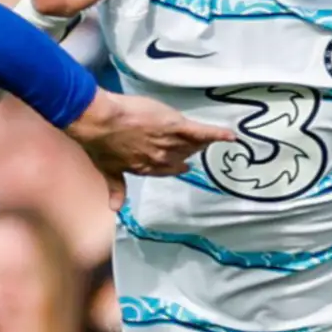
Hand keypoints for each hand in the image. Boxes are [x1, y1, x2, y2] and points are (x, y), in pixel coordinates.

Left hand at [65, 91, 234, 207]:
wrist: (101, 122)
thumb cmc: (101, 143)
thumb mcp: (107, 169)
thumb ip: (116, 188)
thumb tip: (115, 209)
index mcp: (146, 168)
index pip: (167, 170)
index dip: (175, 166)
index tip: (183, 166)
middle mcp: (161, 158)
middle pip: (181, 156)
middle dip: (188, 151)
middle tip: (196, 145)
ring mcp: (169, 141)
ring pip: (191, 144)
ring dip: (201, 141)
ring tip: (212, 137)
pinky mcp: (176, 126)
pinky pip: (200, 132)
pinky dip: (216, 134)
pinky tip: (230, 136)